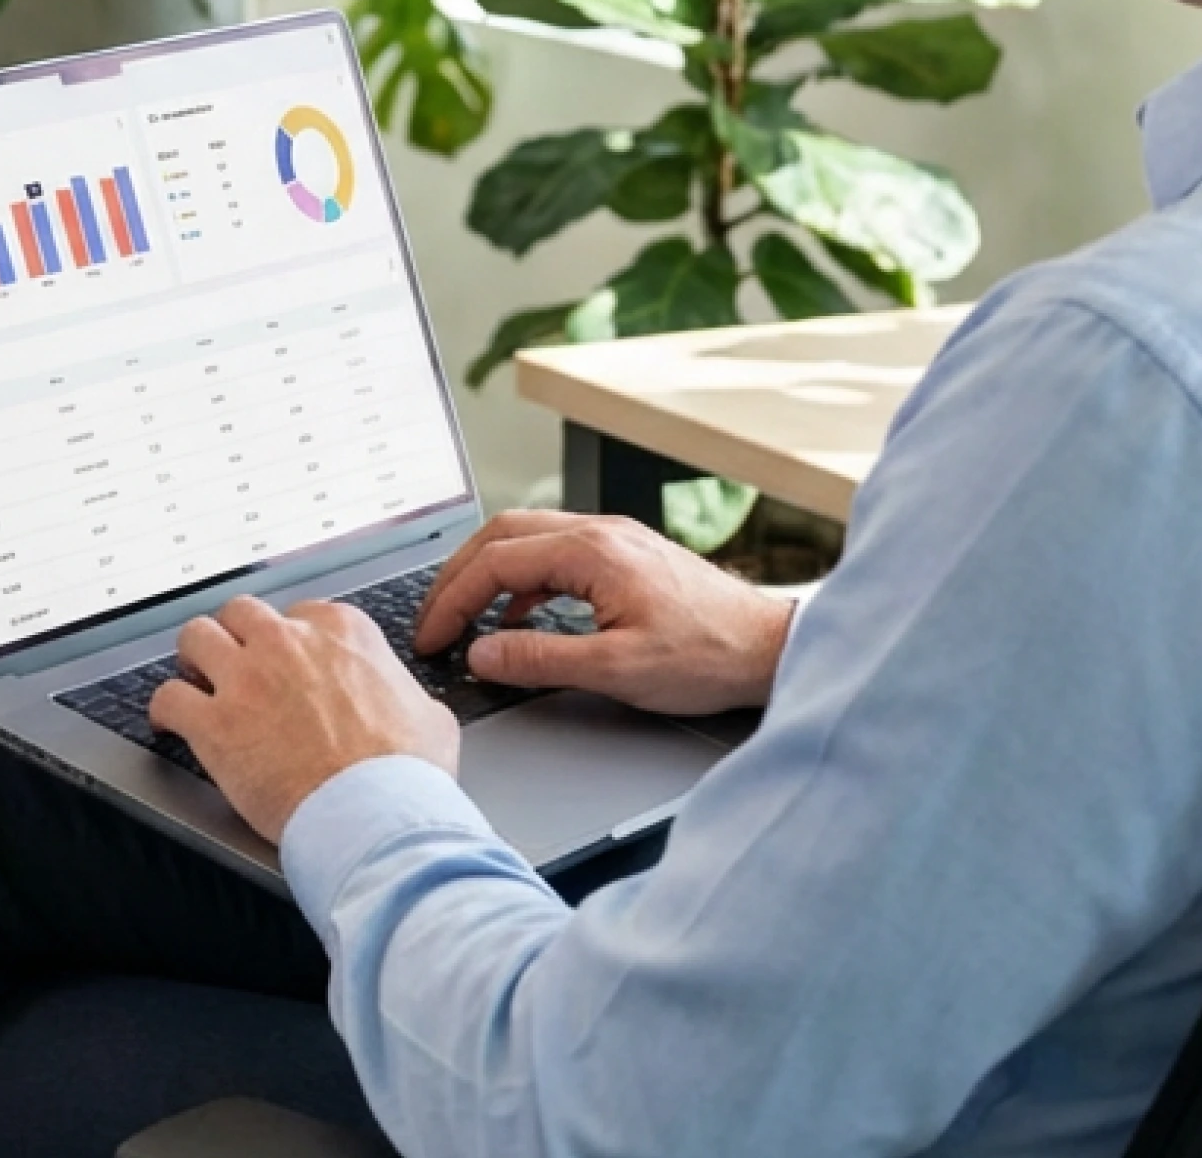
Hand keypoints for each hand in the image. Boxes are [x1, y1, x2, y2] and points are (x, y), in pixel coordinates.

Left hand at [150, 594, 459, 843]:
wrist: (376, 815)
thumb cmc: (406, 773)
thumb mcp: (428, 714)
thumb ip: (405, 693)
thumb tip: (409, 703)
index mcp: (343, 632)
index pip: (301, 612)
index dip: (291, 641)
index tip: (288, 662)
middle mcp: (290, 642)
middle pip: (241, 613)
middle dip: (236, 637)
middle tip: (236, 664)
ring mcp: (248, 679)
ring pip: (196, 636)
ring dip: (194, 658)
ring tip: (196, 680)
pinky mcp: (216, 725)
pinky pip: (168, 697)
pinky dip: (164, 710)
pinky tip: (168, 722)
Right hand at [412, 510, 793, 716]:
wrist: (770, 648)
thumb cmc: (708, 655)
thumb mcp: (616, 669)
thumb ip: (540, 659)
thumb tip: (481, 653)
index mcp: (591, 549)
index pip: (496, 560)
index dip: (453, 599)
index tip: (431, 636)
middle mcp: (599, 531)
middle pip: (503, 534)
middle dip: (459, 576)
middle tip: (434, 621)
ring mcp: (613, 539)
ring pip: (527, 539)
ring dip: (488, 574)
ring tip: (465, 617)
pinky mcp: (625, 556)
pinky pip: (554, 554)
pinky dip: (523, 581)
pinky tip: (519, 616)